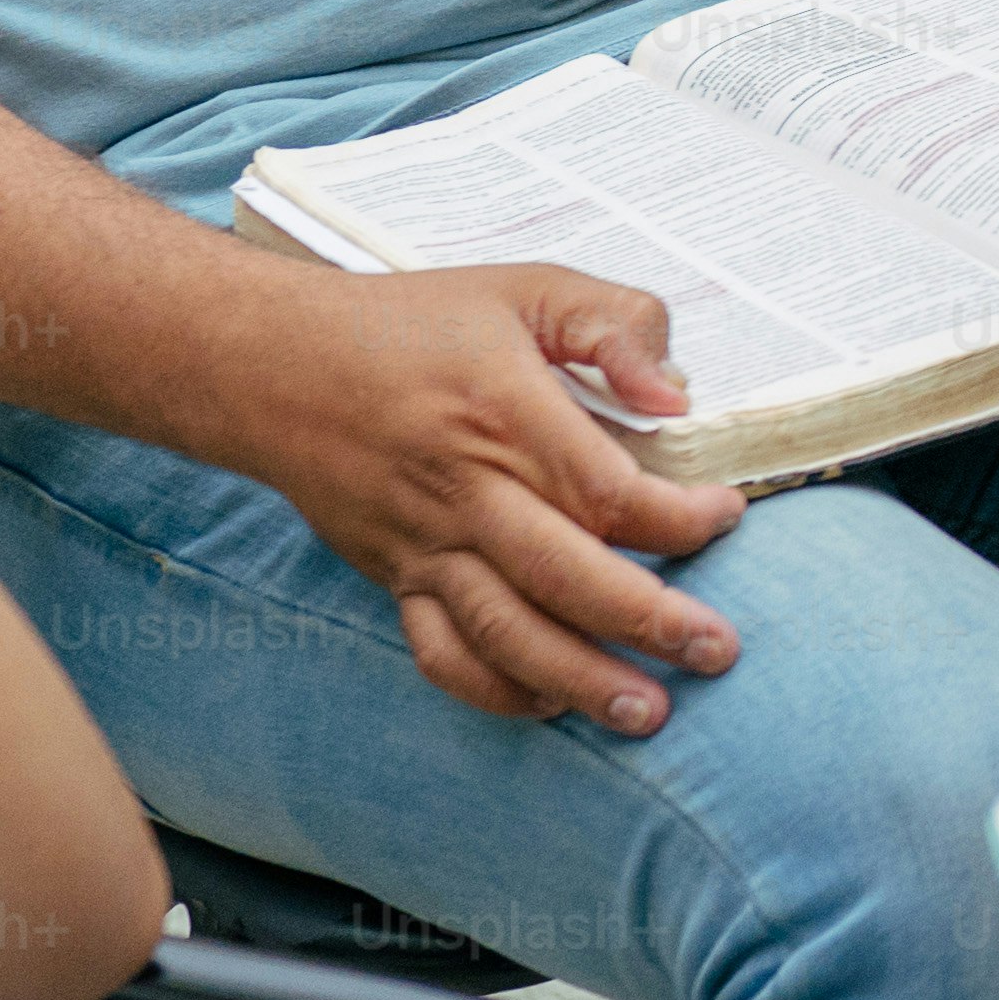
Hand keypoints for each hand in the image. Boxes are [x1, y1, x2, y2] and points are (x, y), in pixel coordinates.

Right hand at [231, 265, 751, 731]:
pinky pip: (441, 653)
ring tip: (647, 712)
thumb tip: (676, 394)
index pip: (606, 490)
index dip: (677, 516)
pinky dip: (495, 690)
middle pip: (565, 575)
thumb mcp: (528, 288)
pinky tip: (553, 703)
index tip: (724, 513)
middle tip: (717, 651)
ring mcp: (423, 543)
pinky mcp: (393, 577)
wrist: (274, 366)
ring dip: (579, 679)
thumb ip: (617, 324)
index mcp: (504, 412)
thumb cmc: (413, 325)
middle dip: (649, 622)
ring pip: (505, 630)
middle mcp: (463, 490)